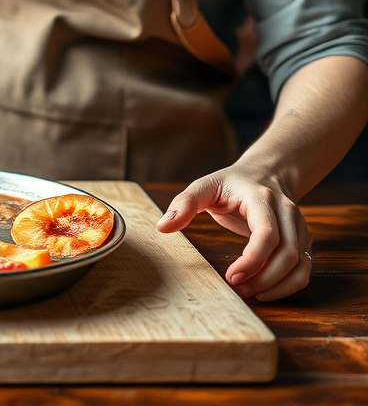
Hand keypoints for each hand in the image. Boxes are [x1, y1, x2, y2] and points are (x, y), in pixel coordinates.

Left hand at [156, 165, 312, 301]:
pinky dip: (288, 285)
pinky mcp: (303, 240)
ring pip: (300, 265)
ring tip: (250, 293)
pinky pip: (304, 269)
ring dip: (278, 286)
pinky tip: (265, 290)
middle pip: (288, 254)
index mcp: (262, 198)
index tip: (232, 278)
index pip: (267, 234)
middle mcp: (287, 212)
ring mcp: (299, 226)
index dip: (252, 260)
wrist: (264, 173)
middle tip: (238, 290)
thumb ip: (183, 204)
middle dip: (264, 279)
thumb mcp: (204, 186)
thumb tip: (162, 227)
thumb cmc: (230, 183)